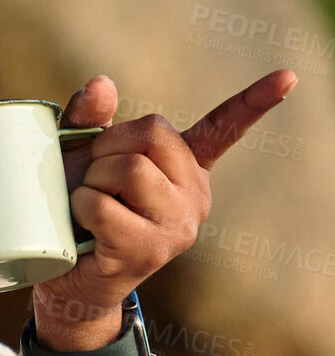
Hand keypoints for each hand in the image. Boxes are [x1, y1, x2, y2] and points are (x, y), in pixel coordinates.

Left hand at [31, 69, 298, 350]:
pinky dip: (81, 207)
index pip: (224, 128)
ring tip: (90, 203)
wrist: (67, 278)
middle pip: (151, 133)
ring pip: (130, 169)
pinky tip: (84, 227)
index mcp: (186, 167)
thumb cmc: (75, 210)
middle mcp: (194, 194)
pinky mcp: (150, 250)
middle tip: (94, 176)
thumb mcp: (78, 156)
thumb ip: (90, 119)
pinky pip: (104, 207)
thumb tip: (102, 83)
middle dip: (106, 146)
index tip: (288, 77)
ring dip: (91, 180)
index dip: (254, 101)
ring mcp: (178, 225)